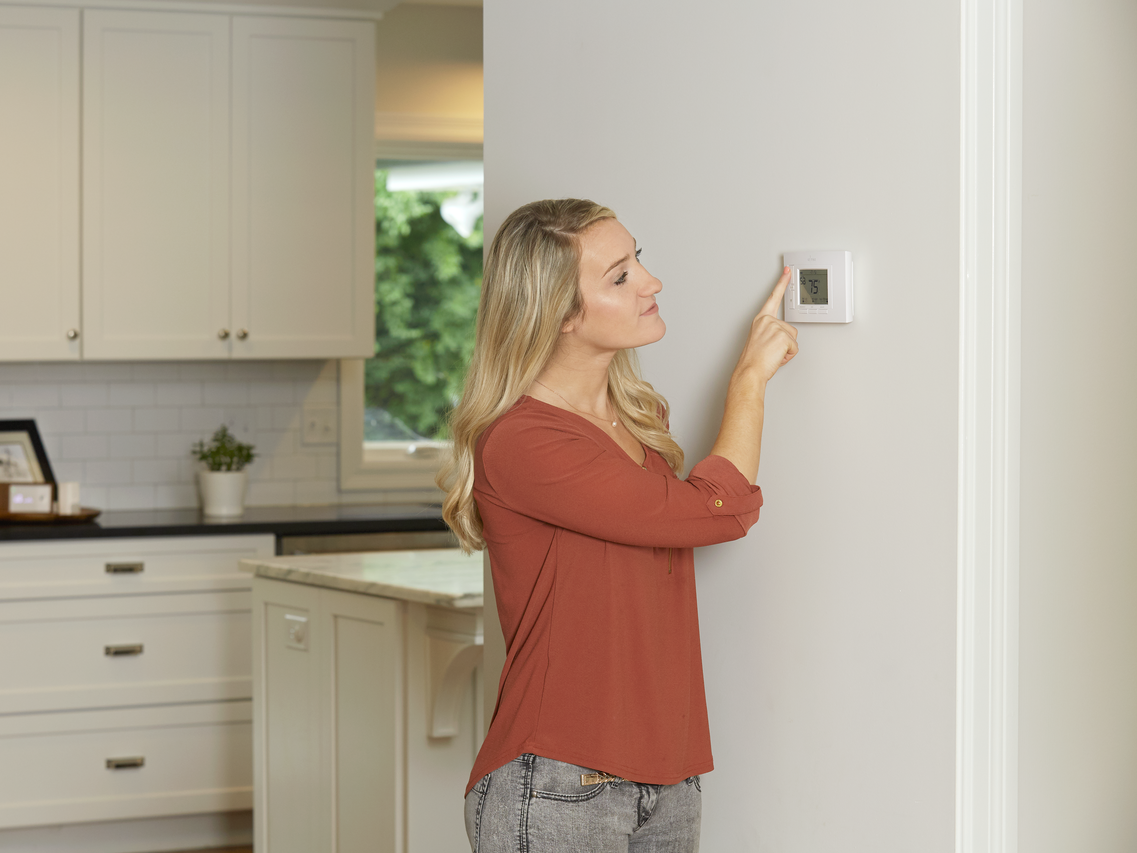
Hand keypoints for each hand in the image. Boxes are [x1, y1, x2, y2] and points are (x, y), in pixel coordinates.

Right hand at [734, 267, 798, 384]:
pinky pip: (794, 347)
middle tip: (770, 351)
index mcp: (761, 319)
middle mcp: (767, 321)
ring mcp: (776, 327)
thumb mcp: (760, 340)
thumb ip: (771, 332)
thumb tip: (781, 338)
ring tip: (772, 354)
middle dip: (785, 342)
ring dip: (786, 349)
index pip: (773, 297)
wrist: (750, 370)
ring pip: (793, 338)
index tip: (788, 271)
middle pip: (790, 328)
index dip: (782, 283)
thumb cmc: (753, 359)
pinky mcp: (784, 336)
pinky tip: (776, 357)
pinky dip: (788, 355)